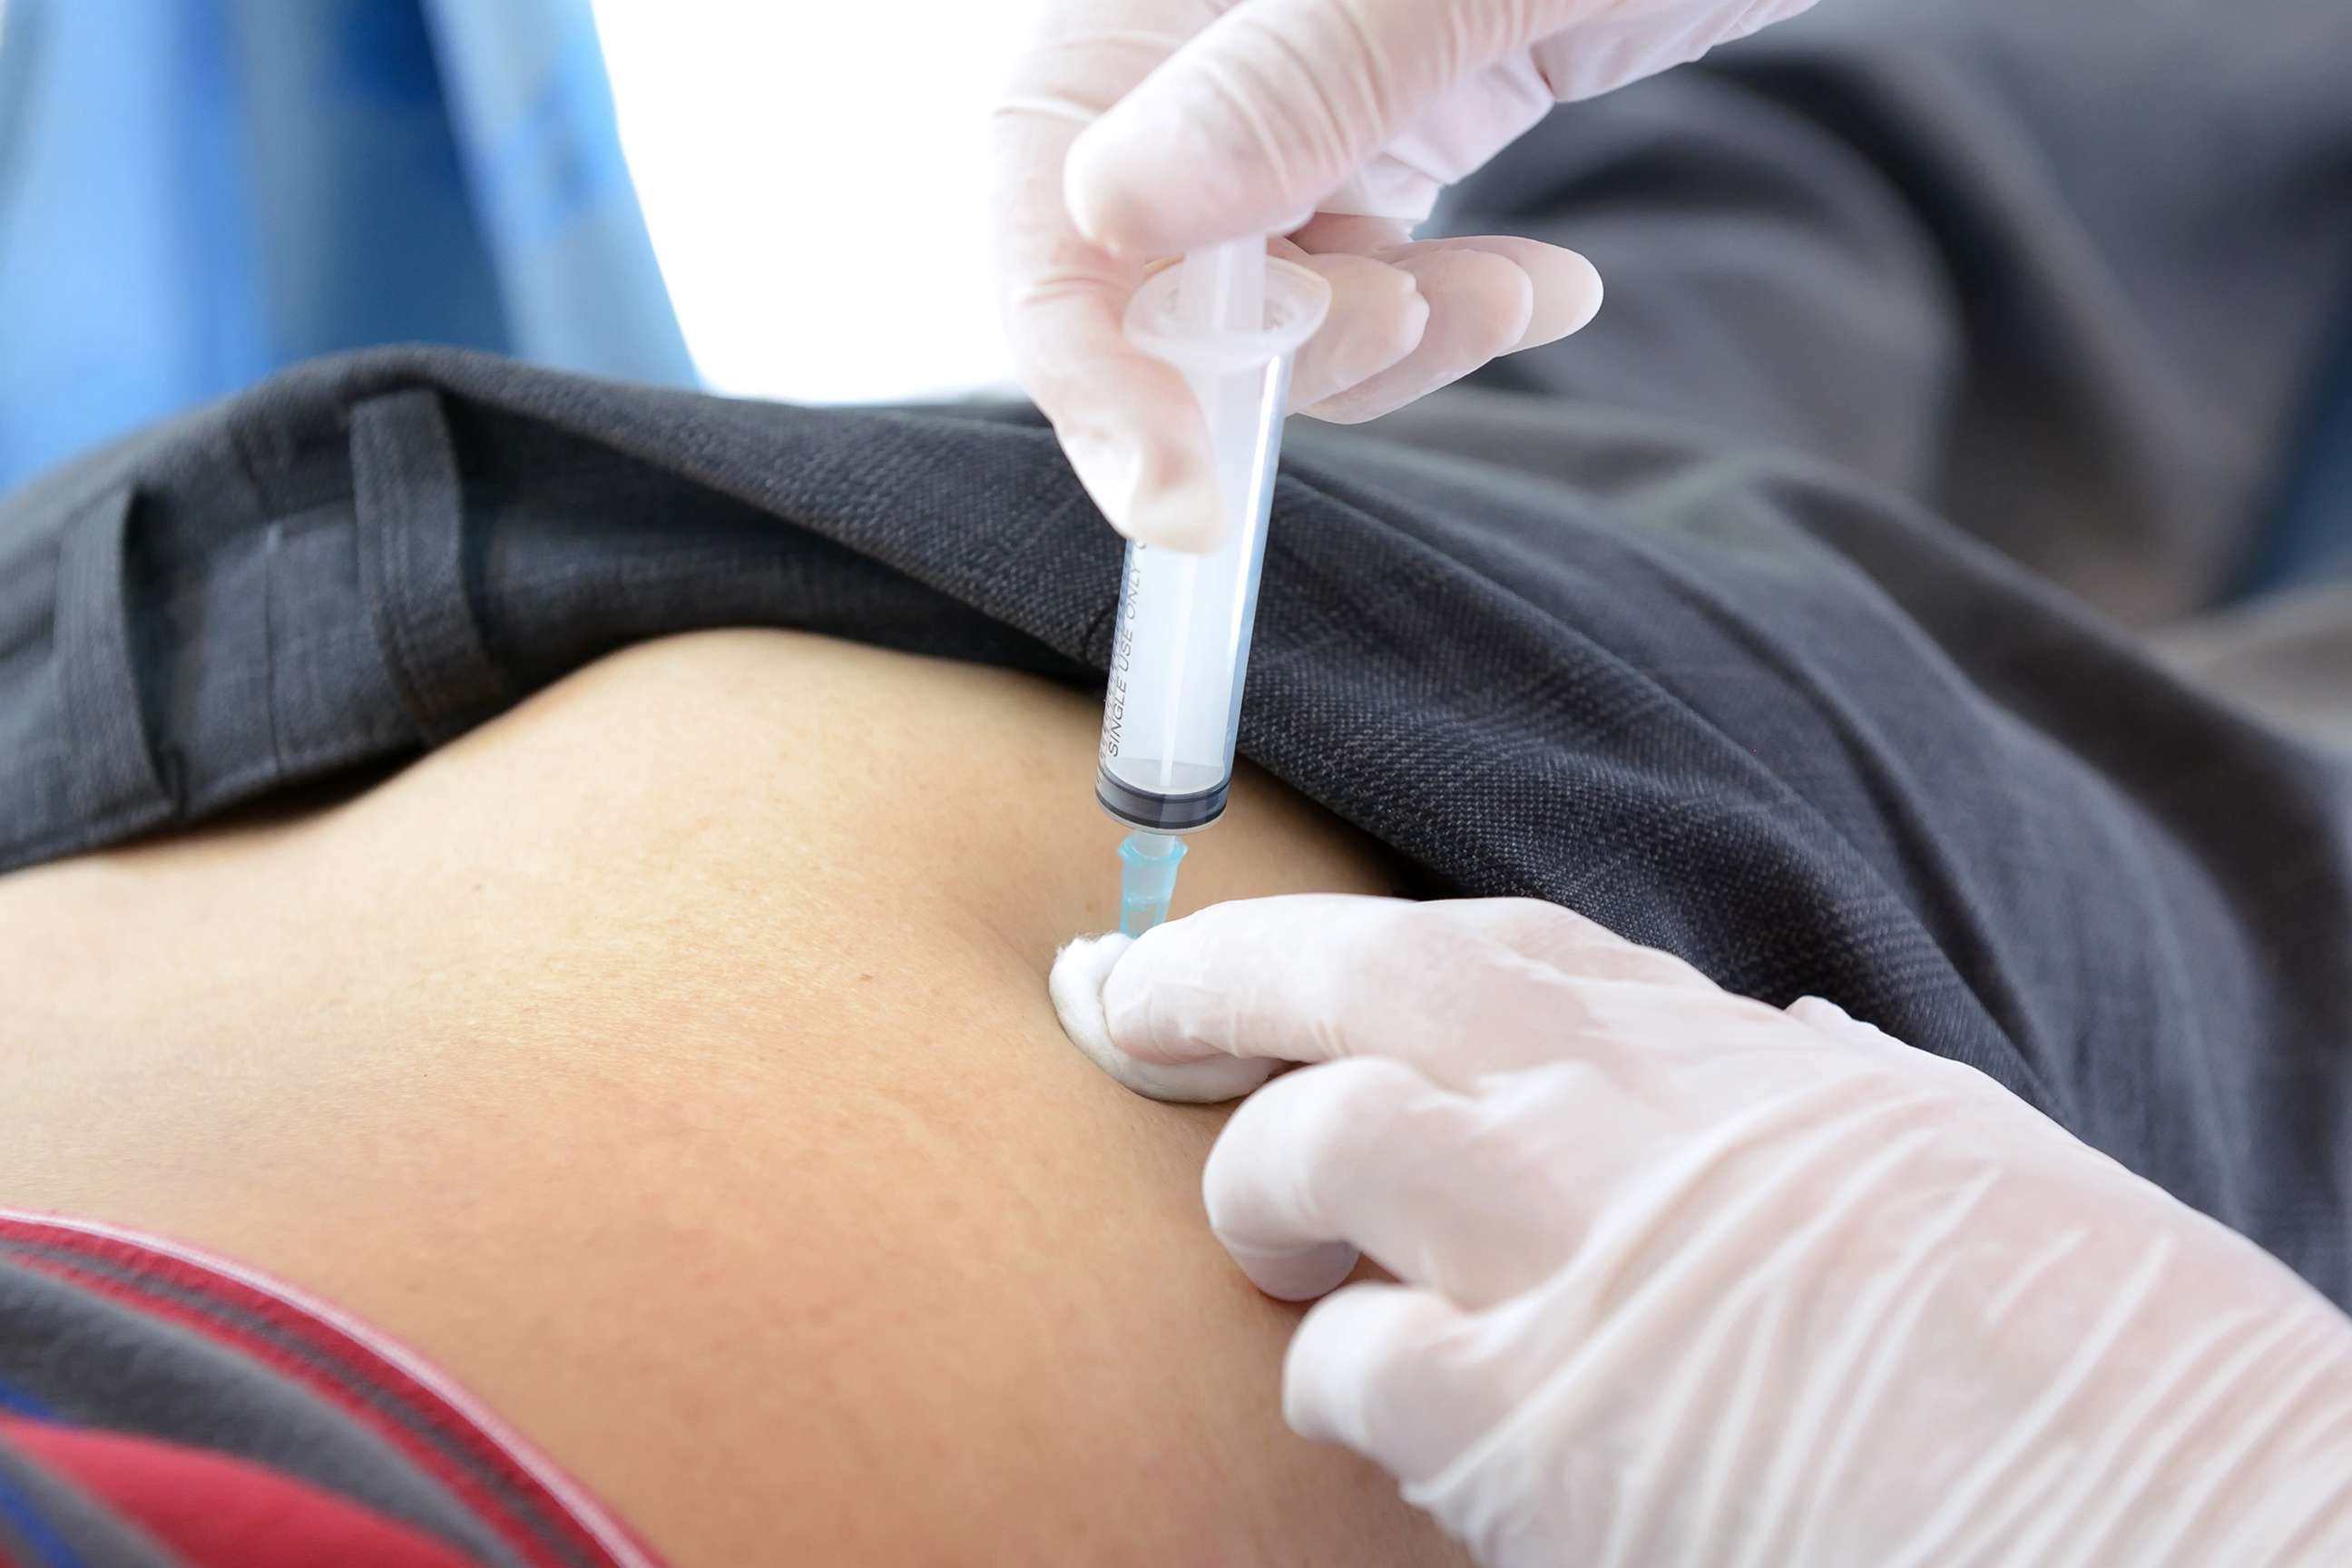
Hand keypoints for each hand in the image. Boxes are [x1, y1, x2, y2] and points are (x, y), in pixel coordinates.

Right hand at [991, 0, 1816, 548]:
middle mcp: (1217, 30)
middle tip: (1403, 326)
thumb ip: (1305, 73)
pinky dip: (1437, 316)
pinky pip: (1358, 268)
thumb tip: (1114, 208)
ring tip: (1516, 295)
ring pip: (1255, 289)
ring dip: (1373, 343)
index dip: (1086, 348)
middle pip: (1140, 257)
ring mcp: (1309, 79)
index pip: (1053, 174)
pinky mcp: (1397, 121)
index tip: (1176, 493)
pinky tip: (1548, 287)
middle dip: (1260, 350)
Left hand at [1094, 895, 2351, 1566]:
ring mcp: (1570, 1250)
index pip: (1486, 940)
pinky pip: (1347, 1363)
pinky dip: (1335, 1375)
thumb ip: (1796, 1095)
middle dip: (1206, 974)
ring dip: (1255, 1188)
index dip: (1333, 940)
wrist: (2190, 1512)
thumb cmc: (2092, 1353)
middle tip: (1106, 993)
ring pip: (1311, 1144)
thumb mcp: (1936, 1159)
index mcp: (1727, 1050)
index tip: (1230, 946)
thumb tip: (1745, 1039)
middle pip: (1358, 979)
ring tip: (1265, 1243)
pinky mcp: (1532, 1421)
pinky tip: (1390, 1409)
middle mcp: (1627, 1113)